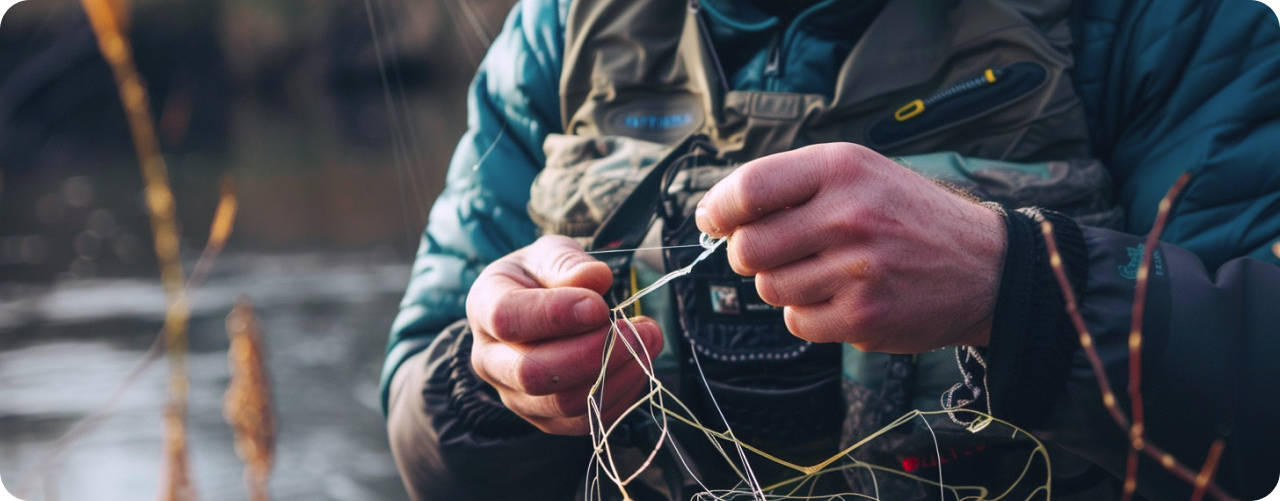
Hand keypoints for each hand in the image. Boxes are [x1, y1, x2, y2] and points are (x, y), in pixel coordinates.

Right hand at [467, 235, 663, 434]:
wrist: (539, 308)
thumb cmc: (543, 277)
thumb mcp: (551, 253)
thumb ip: (568, 262)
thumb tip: (596, 279)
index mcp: (484, 307)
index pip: (507, 319)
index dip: (555, 314)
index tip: (599, 305)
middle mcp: (490, 359)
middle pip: (532, 373)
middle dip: (593, 353)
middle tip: (636, 329)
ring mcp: (515, 395)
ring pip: (562, 403)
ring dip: (615, 375)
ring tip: (647, 341)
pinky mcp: (546, 418)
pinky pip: (584, 422)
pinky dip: (620, 396)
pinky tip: (639, 364)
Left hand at [695, 143, 1005, 352]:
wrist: (985, 266)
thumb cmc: (910, 217)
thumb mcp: (861, 174)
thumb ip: (794, 185)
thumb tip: (719, 213)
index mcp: (842, 169)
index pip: (750, 187)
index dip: (719, 209)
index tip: (714, 220)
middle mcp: (849, 214)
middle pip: (748, 247)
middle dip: (748, 254)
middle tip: (775, 253)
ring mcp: (856, 268)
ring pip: (769, 288)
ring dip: (783, 284)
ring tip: (823, 272)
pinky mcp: (862, 315)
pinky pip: (796, 321)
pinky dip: (808, 314)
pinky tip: (840, 297)